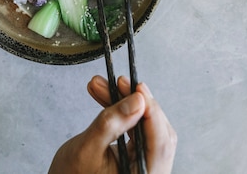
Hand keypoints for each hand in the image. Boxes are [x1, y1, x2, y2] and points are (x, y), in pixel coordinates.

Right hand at [48, 75, 175, 173]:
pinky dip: (122, 112)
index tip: (138, 89)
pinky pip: (135, 129)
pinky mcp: (136, 157)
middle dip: (136, 102)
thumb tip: (137, 101)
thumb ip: (111, 123)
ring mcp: (143, 165)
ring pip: (144, 126)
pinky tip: (106, 97)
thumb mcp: (87, 148)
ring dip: (125, 104)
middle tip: (120, 82)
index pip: (159, 142)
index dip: (151, 112)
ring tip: (103, 86)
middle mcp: (148, 172)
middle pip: (155, 131)